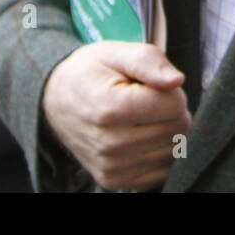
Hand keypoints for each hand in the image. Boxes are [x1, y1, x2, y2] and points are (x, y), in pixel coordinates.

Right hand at [41, 42, 190, 190]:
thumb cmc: (91, 72)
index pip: (175, 105)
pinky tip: (141, 135)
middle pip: (178, 127)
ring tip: (140, 116)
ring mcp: (112, 167)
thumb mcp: (117, 53)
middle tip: (146, 98)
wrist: (55, 100)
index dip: (171, 89)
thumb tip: (177, 81)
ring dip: (167, 130)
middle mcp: (110, 144)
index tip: (150, 84)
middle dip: (171, 109)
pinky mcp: (115, 181)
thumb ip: (149, 62)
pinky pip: (163, 170)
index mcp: (110, 108)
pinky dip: (160, 151)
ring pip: (174, 149)